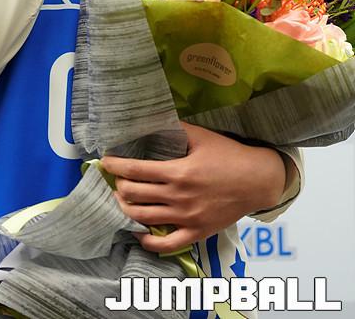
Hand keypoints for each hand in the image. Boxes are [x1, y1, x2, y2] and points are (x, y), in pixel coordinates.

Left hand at [101, 122, 286, 253]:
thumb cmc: (229, 155)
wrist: (257, 181)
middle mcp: (179, 197)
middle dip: (119, 186)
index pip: (135, 171)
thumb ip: (176, 129)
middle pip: (134, 195)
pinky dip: (148, 241)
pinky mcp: (197, 233)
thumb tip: (153, 120)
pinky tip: (139, 233)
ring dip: (127, 209)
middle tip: (116, 179)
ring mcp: (187, 218)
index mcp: (178, 172)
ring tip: (122, 199)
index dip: (115, 166)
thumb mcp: (202, 136)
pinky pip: (166, 244)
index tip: (105, 162)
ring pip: (144, 219)